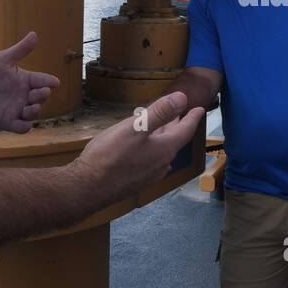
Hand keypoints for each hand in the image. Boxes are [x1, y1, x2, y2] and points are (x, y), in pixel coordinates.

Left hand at [0, 32, 60, 132]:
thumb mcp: (2, 60)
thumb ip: (20, 50)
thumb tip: (34, 34)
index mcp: (26, 80)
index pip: (42, 80)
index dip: (49, 81)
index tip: (55, 82)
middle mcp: (25, 95)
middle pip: (41, 97)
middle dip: (43, 95)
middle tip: (41, 91)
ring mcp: (18, 109)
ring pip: (34, 113)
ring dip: (36, 110)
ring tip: (33, 106)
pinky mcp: (9, 122)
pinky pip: (22, 128)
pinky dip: (25, 127)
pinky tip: (25, 123)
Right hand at [69, 92, 204, 209]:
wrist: (87, 189)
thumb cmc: (109, 156)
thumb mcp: (135, 128)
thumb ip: (160, 113)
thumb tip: (183, 98)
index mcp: (164, 149)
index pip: (185, 131)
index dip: (192, 118)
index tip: (200, 109)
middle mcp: (161, 164)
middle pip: (173, 141)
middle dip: (177, 125)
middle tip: (180, 114)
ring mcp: (149, 175)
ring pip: (161, 151)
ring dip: (163, 137)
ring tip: (162, 127)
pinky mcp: (136, 181)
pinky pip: (150, 161)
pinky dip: (152, 148)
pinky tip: (143, 149)